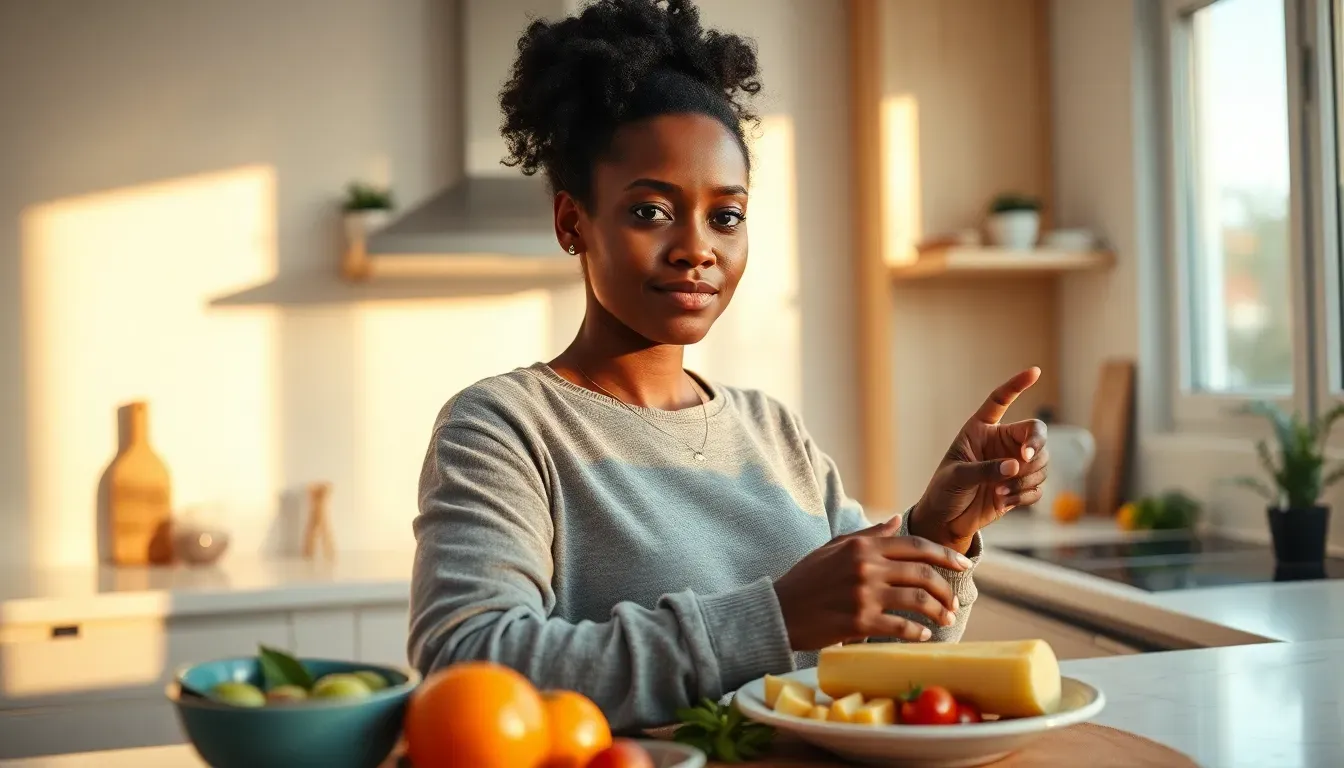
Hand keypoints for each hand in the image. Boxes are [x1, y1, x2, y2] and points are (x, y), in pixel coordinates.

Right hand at [772, 515, 973, 650]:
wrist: (778, 611)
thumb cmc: (805, 579)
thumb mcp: (832, 547)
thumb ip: (866, 535)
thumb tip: (895, 520)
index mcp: (862, 546)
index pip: (914, 544)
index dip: (945, 554)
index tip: (964, 564)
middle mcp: (865, 567)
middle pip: (922, 573)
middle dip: (945, 588)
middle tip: (954, 601)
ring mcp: (863, 594)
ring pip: (917, 600)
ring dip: (938, 611)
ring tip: (945, 619)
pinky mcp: (859, 621)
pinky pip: (900, 627)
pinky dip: (918, 632)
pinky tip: (924, 635)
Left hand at [910, 368, 1049, 553]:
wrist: (947, 520)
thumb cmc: (945, 490)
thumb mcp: (958, 476)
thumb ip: (985, 469)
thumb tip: (1015, 465)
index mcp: (981, 429)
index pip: (1001, 400)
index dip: (1017, 385)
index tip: (1035, 372)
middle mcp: (1001, 443)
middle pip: (1036, 434)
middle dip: (1036, 446)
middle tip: (1024, 459)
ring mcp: (1013, 464)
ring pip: (1041, 462)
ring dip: (1027, 478)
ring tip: (1000, 492)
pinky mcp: (1020, 486)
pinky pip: (1038, 486)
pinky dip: (1026, 494)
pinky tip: (1005, 501)